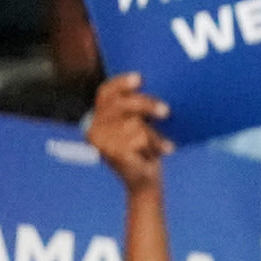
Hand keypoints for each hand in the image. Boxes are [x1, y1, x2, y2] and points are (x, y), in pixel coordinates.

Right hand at [88, 73, 174, 192]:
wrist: (145, 182)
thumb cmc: (145, 150)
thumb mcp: (140, 126)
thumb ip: (138, 110)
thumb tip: (149, 86)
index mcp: (97, 118)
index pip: (105, 93)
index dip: (121, 83)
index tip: (140, 78)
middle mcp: (93, 128)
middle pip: (121, 104)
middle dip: (146, 104)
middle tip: (166, 111)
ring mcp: (101, 142)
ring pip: (135, 124)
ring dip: (154, 136)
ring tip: (159, 146)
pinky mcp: (112, 153)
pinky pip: (140, 139)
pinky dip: (155, 145)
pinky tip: (160, 153)